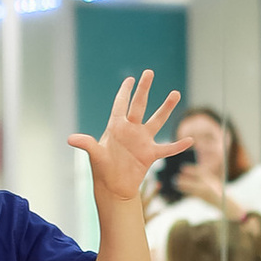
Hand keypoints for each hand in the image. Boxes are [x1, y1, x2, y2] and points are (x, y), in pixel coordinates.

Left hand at [69, 71, 184, 207]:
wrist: (114, 188)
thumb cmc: (102, 170)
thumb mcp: (95, 155)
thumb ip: (87, 144)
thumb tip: (70, 139)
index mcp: (116, 127)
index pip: (120, 104)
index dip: (124, 91)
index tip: (130, 78)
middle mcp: (131, 130)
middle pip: (139, 105)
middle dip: (143, 89)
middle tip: (149, 72)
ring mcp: (142, 141)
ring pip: (157, 120)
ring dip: (166, 108)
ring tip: (175, 93)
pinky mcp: (150, 154)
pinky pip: (167, 149)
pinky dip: (178, 146)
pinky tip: (190, 140)